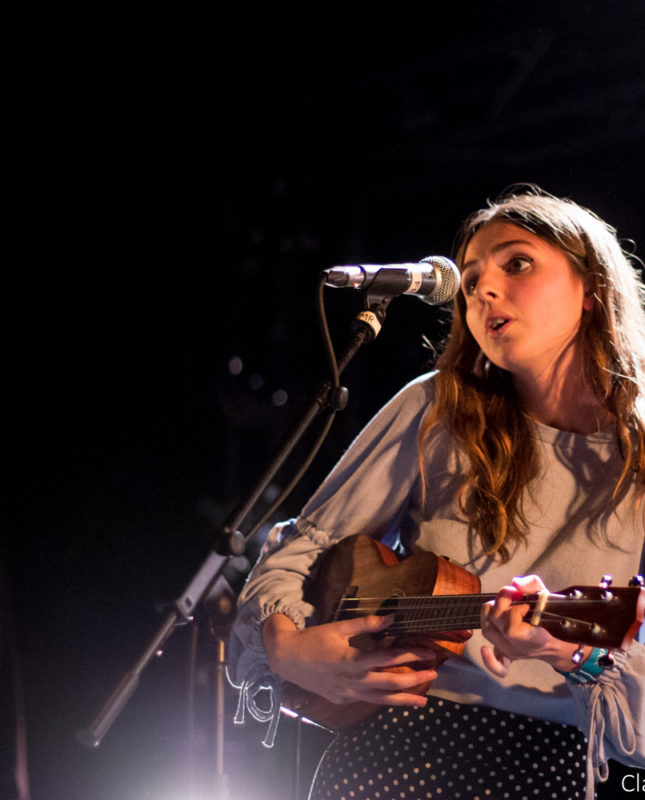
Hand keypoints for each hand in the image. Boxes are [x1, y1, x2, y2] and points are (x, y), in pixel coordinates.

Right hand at [263, 613, 438, 706]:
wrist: (288, 659)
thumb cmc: (314, 640)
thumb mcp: (339, 627)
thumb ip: (366, 624)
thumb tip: (390, 618)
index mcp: (353, 660)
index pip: (389, 658)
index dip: (411, 655)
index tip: (428, 653)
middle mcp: (353, 680)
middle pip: (390, 683)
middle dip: (415, 679)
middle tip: (434, 674)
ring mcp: (348, 694)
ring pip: (381, 700)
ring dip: (404, 700)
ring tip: (422, 702)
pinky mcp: (342, 700)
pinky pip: (367, 701)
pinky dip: (383, 700)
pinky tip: (394, 699)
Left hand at [480, 575, 590, 676]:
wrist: (564, 643)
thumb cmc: (556, 618)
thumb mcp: (547, 596)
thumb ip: (532, 585)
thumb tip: (517, 583)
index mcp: (534, 638)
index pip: (511, 630)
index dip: (514, 612)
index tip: (525, 603)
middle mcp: (520, 648)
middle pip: (494, 627)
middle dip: (500, 604)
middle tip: (513, 596)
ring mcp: (512, 652)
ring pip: (488, 633)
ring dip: (490, 614)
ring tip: (503, 604)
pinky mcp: (508, 654)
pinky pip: (499, 666)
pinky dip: (490, 660)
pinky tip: (485, 650)